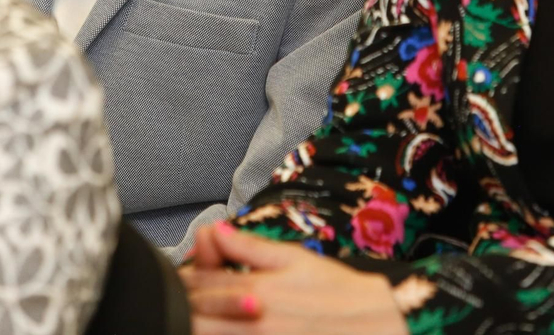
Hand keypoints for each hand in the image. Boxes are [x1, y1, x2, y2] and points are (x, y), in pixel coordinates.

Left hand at [180, 223, 407, 334]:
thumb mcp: (294, 259)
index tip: (178, 280)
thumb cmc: (337, 291)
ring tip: (191, 319)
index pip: (202, 285)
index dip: (184, 282)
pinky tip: (220, 331)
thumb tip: (214, 229)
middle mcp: (253, 322)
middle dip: (184, 309)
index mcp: (257, 290)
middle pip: (196, 318)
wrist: (377, 325)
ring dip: (197, 326)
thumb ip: (250, 248)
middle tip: (177, 303)